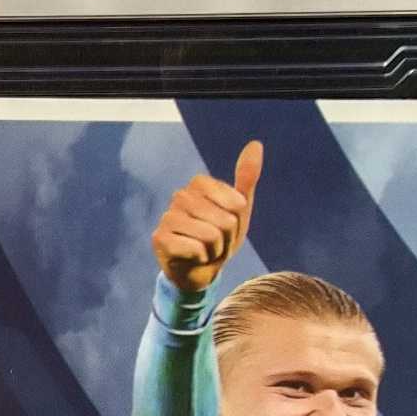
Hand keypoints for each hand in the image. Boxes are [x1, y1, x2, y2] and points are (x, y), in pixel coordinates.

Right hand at [151, 140, 261, 292]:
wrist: (199, 271)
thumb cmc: (220, 238)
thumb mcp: (239, 210)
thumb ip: (246, 178)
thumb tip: (256, 144)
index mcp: (198, 184)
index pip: (234, 203)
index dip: (236, 221)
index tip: (228, 227)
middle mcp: (180, 195)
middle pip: (225, 221)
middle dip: (226, 239)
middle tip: (216, 244)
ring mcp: (168, 216)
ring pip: (211, 236)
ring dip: (215, 251)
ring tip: (206, 251)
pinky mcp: (160, 238)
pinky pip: (195, 249)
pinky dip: (201, 259)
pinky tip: (193, 258)